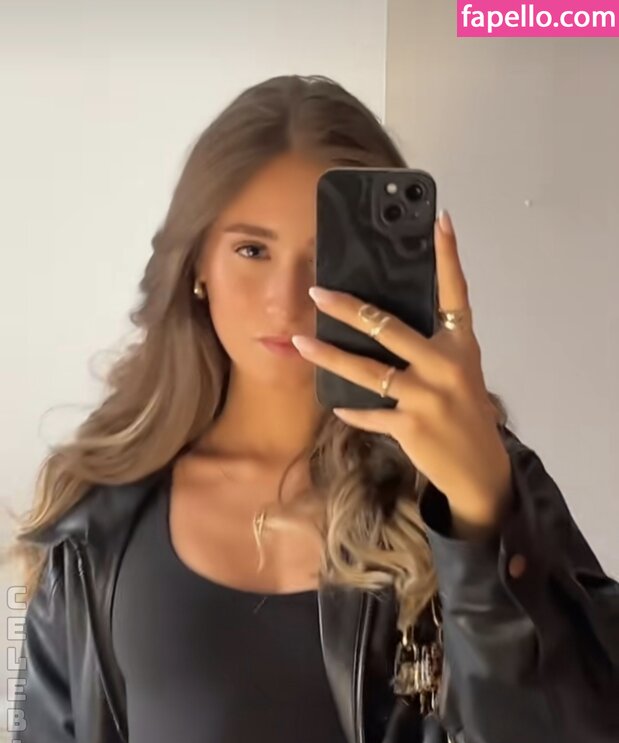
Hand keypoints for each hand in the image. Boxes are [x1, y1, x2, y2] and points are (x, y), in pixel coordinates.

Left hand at [292, 210, 512, 537]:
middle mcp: (445, 366)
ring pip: (368, 371)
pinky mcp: (411, 426)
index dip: (448, 256)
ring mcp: (427, 397)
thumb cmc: (464, 414)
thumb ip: (430, 347)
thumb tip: (382, 324)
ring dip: (329, 356)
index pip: (455, 293)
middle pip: (389, 328)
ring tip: (300, 343)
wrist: (478, 468)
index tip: (439, 221)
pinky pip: (369, 412)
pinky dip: (351, 409)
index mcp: (460, 346)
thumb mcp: (458, 372)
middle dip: (349, 309)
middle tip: (320, 293)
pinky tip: (334, 403)